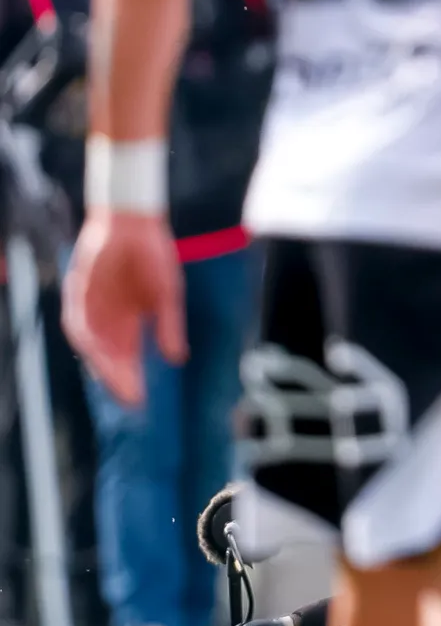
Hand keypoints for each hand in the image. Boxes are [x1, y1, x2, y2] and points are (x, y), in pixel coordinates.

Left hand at [62, 211, 182, 405]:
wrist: (132, 224)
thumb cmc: (154, 255)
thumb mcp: (168, 295)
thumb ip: (169, 325)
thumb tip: (177, 359)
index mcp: (131, 323)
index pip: (128, 358)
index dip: (132, 379)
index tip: (140, 401)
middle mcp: (108, 320)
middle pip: (109, 357)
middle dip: (118, 379)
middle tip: (130, 398)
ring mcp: (92, 308)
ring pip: (93, 345)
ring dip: (103, 364)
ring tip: (117, 382)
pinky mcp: (79, 294)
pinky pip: (79, 323)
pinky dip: (88, 340)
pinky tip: (100, 354)